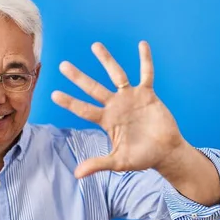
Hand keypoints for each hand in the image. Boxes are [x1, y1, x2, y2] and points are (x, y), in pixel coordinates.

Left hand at [52, 41, 186, 178]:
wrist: (165, 152)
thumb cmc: (142, 157)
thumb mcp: (119, 163)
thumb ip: (98, 164)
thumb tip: (77, 175)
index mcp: (106, 120)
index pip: (83, 109)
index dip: (69, 102)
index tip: (53, 94)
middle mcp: (115, 105)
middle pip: (93, 88)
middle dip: (78, 77)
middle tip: (62, 65)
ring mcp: (130, 98)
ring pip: (116, 75)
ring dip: (106, 60)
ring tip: (95, 45)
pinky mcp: (148, 94)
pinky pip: (146, 74)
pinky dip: (145, 60)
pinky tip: (142, 44)